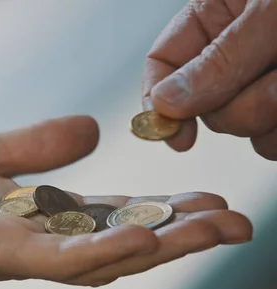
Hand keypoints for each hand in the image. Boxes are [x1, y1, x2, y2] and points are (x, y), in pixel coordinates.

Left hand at [0, 115, 251, 288]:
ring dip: (160, 245)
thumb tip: (96, 129)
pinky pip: (58, 259)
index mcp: (41, 217)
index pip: (114, 216)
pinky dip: (106, 252)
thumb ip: (38, 146)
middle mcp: (39, 243)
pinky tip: (147, 240)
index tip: (210, 199)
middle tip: (238, 224)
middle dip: (180, 235)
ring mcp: (20, 256)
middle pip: (122, 242)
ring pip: (103, 257)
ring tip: (216, 231)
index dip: (162, 211)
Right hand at [142, 0, 276, 158]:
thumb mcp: (267, 16)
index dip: (159, 101)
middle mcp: (233, 49)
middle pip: (201, 103)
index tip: (174, 135)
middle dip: (235, 107)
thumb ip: (219, 59)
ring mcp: (260, 79)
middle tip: (273, 92)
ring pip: (238, 124)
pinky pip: (268, 138)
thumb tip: (165, 103)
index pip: (162, 60)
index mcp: (214, 14)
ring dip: (266, 118)